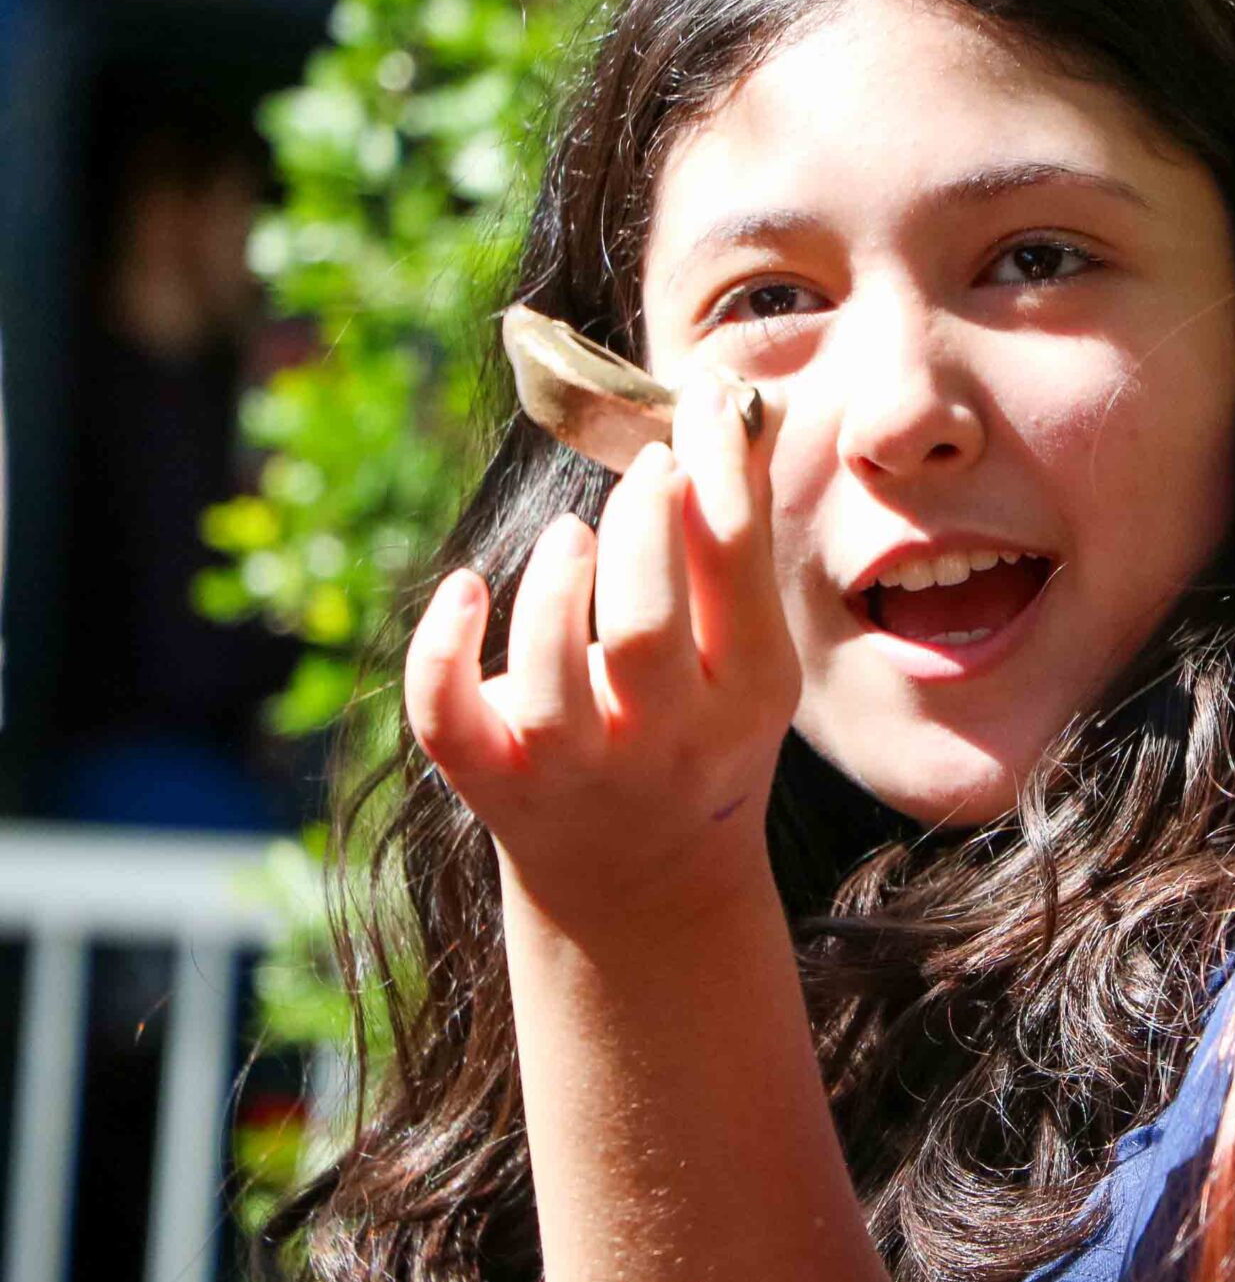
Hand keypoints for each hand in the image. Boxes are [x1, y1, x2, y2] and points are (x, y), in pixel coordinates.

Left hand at [404, 372, 800, 922]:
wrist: (639, 880)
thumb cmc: (697, 731)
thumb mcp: (746, 656)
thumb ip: (739, 544)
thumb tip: (739, 406)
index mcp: (747, 696)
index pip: (736, 566)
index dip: (718, 468)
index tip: (703, 402)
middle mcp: (665, 741)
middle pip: (645, 625)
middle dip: (640, 523)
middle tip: (645, 467)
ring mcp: (573, 769)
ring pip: (546, 676)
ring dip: (552, 585)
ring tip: (569, 533)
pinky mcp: (493, 784)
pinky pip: (445, 717)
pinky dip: (440, 646)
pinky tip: (463, 589)